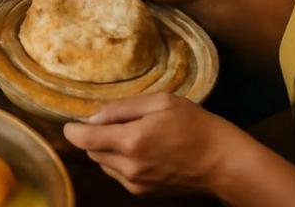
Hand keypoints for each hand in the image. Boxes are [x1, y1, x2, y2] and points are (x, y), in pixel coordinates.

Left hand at [64, 93, 245, 196]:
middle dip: (94, 135)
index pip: (82, 139)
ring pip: (103, 162)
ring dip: (107, 148)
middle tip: (116, 122)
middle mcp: (129, 167)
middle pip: (91, 151)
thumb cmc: (194, 125)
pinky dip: (120, 161)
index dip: (72, 129)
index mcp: (131, 142)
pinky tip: (141, 149)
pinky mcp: (142, 192)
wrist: (222, 161)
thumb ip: (120, 108)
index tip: (73, 121)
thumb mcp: (159, 102)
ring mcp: (135, 183)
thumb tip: (92, 117)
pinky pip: (117, 173)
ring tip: (134, 134)